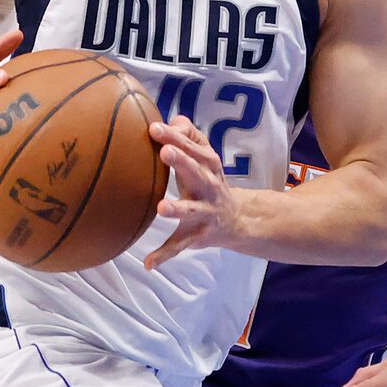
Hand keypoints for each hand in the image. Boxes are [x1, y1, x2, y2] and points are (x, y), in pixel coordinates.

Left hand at [144, 117, 240, 268]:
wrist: (237, 219)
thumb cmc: (207, 180)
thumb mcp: (203, 156)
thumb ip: (187, 135)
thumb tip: (167, 122)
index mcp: (208, 164)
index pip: (193, 147)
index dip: (175, 137)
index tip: (154, 128)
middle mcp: (209, 186)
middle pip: (196, 172)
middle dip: (182, 162)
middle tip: (165, 152)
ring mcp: (204, 213)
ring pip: (190, 210)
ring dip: (177, 208)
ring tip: (161, 208)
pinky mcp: (198, 235)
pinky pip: (179, 246)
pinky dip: (164, 255)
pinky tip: (148, 264)